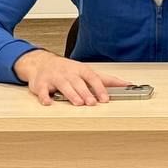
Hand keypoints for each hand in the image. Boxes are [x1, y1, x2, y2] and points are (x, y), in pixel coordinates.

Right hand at [13, 49, 130, 106]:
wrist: (42, 63)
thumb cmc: (68, 70)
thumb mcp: (87, 72)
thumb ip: (106, 80)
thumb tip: (127, 84)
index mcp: (81, 70)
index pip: (93, 78)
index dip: (99, 88)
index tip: (106, 98)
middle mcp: (69, 73)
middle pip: (79, 83)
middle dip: (86, 93)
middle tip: (93, 103)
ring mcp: (54, 78)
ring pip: (64, 86)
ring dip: (71, 94)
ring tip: (78, 103)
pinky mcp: (41, 84)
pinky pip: (42, 90)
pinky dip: (45, 97)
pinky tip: (48, 103)